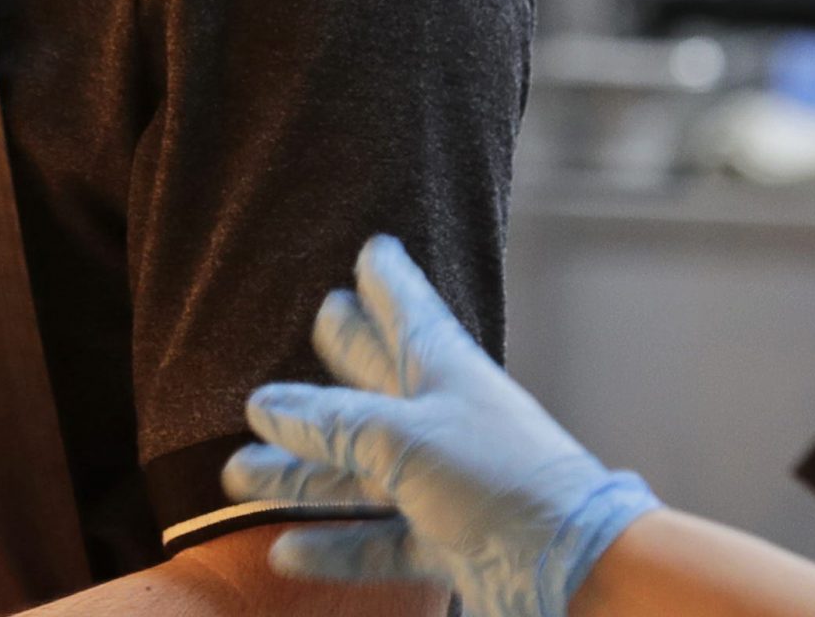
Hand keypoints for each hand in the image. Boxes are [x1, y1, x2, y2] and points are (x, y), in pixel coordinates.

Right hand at [224, 237, 658, 616]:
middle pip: (374, 383)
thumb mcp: (405, 437)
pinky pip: (375, 540)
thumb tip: (266, 404)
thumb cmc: (499, 479)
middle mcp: (440, 420)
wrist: (574, 567)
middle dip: (339, 359)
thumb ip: (333, 423)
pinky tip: (286, 551)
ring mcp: (442, 482)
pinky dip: (333, 546)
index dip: (387, 280)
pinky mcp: (444, 540)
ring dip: (302, 473)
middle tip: (312, 328)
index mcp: (443, 371)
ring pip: (358, 471)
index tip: (372, 247)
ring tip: (240, 471)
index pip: (407, 309)